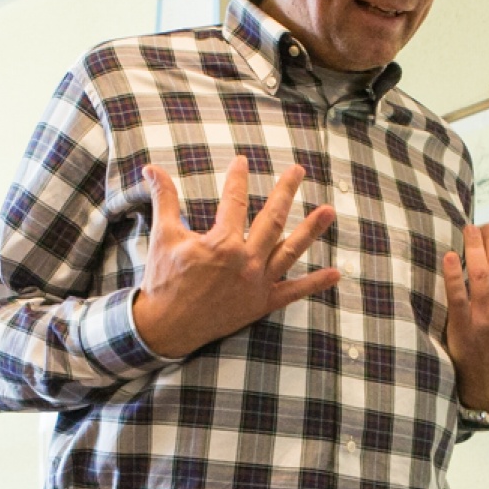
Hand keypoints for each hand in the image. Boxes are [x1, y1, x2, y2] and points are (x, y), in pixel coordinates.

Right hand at [132, 157, 337, 356]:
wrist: (167, 327)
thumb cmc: (164, 280)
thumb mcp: (163, 236)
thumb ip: (164, 199)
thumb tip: (151, 167)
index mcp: (222, 243)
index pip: (235, 201)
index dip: (238, 179)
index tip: (242, 162)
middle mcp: (245, 261)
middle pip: (272, 219)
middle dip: (286, 192)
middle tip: (299, 171)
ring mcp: (257, 283)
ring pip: (290, 251)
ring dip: (311, 230)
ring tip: (330, 211)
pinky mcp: (262, 304)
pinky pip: (294, 292)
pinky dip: (315, 284)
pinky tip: (336, 273)